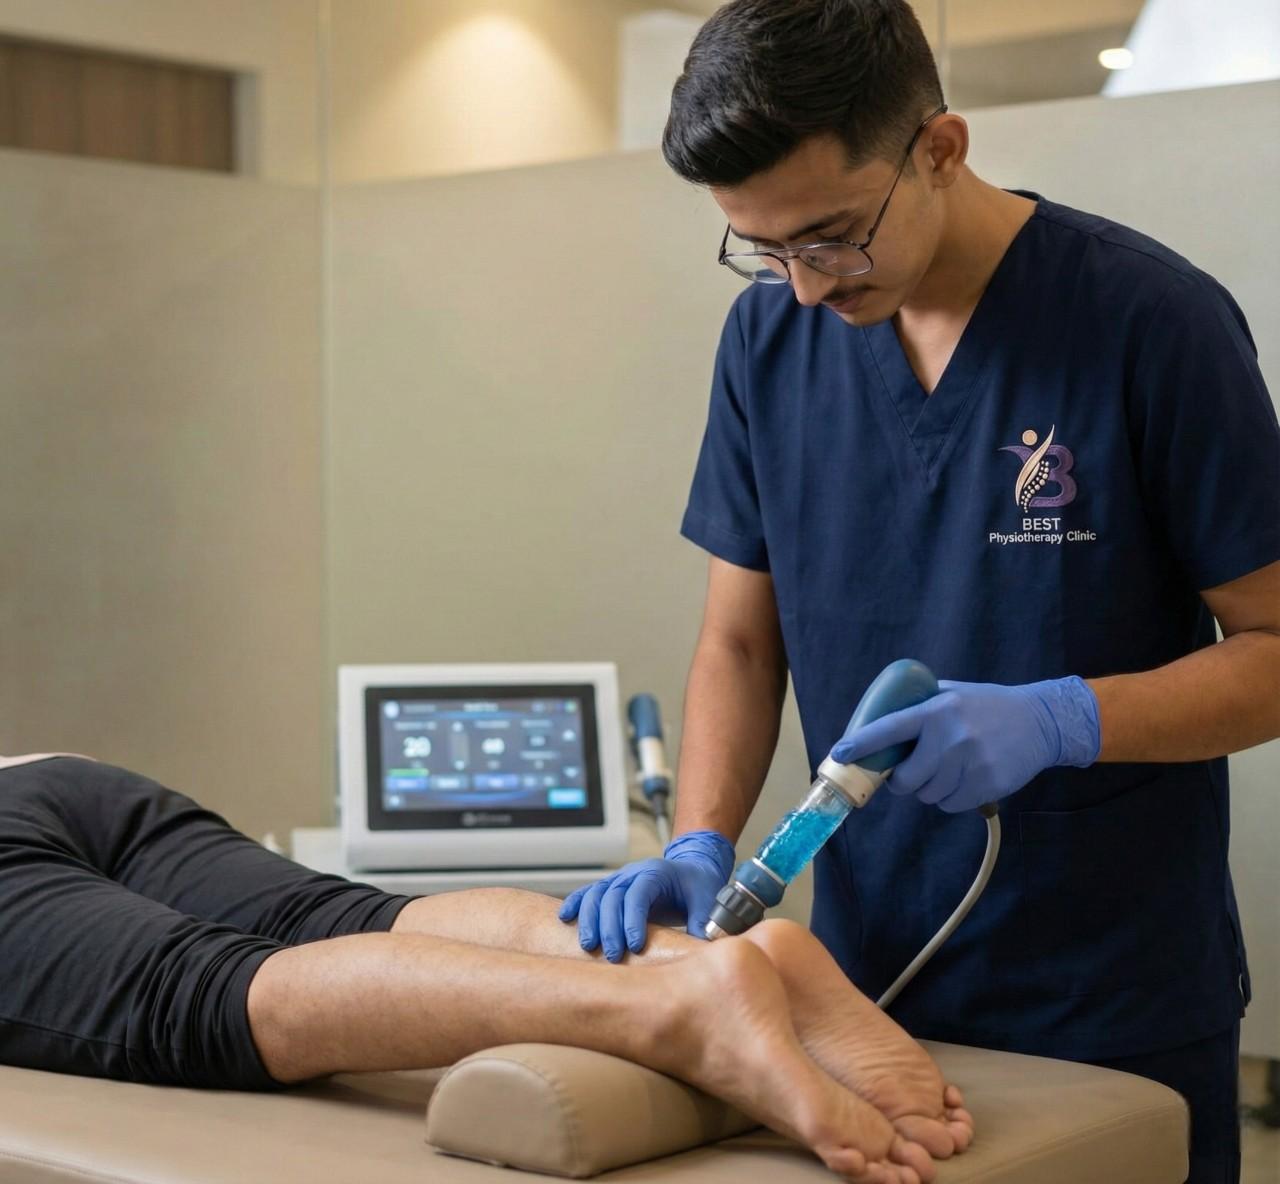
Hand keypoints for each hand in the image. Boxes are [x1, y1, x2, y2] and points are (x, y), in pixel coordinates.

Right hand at [558, 830, 734, 961]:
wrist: (691, 869)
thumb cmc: (698, 886)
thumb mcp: (707, 902)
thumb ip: (704, 924)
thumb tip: (703, 952)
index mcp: (658, 873)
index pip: (640, 893)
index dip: (633, 918)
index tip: (634, 945)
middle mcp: (634, 873)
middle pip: (614, 895)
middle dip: (610, 926)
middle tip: (612, 955)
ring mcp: (620, 879)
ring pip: (597, 894)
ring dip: (589, 919)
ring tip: (588, 946)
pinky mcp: (611, 888)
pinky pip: (589, 892)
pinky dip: (576, 903)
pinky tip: (564, 918)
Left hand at [829, 676, 1099, 812]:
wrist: (1040, 722)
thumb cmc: (988, 705)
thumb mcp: (953, 693)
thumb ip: (921, 704)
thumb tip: (880, 719)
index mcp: (937, 711)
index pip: (890, 729)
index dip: (862, 744)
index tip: (839, 754)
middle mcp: (952, 737)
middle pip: (907, 778)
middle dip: (902, 782)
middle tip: (907, 775)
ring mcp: (971, 764)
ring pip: (928, 795)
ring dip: (928, 790)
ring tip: (944, 772)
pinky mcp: (987, 785)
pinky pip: (950, 805)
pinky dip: (949, 799)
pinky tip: (962, 780)